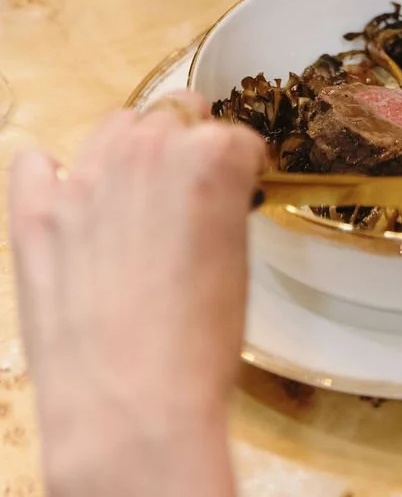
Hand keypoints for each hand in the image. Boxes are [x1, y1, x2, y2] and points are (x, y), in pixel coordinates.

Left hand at [10, 98, 263, 496]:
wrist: (128, 412)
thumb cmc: (199, 348)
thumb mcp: (235, 259)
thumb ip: (218, 202)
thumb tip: (205, 195)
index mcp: (210, 157)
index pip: (235, 137)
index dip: (239, 168)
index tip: (237, 192)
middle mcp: (146, 150)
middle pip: (172, 116)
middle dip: (185, 149)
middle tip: (185, 200)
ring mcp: (83, 177)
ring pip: (114, 125)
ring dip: (129, 150)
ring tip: (132, 201)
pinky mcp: (34, 212)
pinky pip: (34, 160)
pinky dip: (51, 175)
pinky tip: (68, 206)